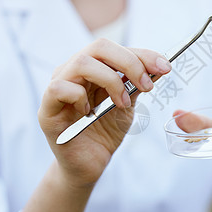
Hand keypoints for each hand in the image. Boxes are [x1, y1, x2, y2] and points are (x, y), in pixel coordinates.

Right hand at [38, 39, 171, 187]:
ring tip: (122, 103)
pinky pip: (60, 88)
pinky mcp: (46, 108)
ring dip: (110, 81)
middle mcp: (73, 71)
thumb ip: (137, 83)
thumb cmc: (106, 131)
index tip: (165, 67)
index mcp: (92, 66)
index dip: (142, 54)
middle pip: (99, 47)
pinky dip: (80, 97)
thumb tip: (160, 66)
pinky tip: (90, 113)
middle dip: (129, 63)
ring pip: (82, 63)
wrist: (90, 164)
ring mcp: (58, 86)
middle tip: (147, 86)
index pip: (116, 48)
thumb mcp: (128, 103)